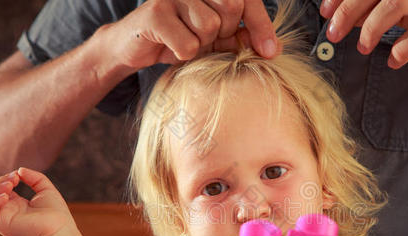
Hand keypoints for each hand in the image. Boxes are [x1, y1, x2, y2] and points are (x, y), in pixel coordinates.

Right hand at [0, 167, 74, 235]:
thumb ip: (34, 178)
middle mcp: (7, 213)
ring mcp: (3, 220)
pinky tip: (6, 196)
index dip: (4, 179)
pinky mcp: (2, 225)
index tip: (18, 175)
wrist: (60, 230)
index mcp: (16, 206)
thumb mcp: (46, 190)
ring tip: (9, 185)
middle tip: (14, 179)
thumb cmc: (57, 214)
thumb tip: (19, 170)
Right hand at [101, 0, 278, 69]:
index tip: (271, 51)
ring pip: (208, 26)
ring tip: (184, 42)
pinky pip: (187, 44)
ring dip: (200, 45)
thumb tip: (273, 48)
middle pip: (230, 8)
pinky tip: (169, 48)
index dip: (261, 24)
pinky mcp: (155, 12)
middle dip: (223, 34)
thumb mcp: (214, 40)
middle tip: (205, 40)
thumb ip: (239, 38)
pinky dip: (182, 55)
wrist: (134, 49)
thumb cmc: (178, 40)